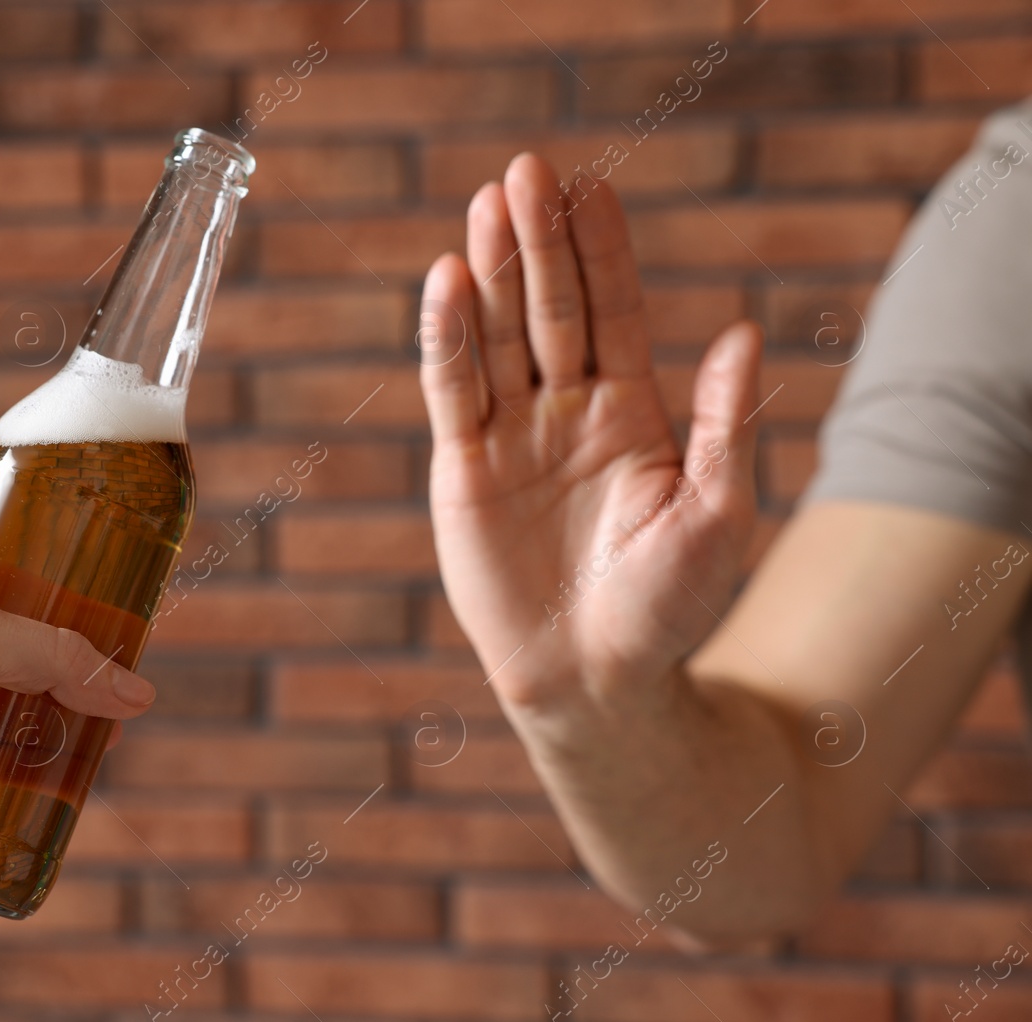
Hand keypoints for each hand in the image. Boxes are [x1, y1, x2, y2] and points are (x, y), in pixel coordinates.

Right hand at [418, 155, 761, 712]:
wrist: (596, 681)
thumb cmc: (669, 608)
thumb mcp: (719, 515)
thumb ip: (724, 425)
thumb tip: (742, 331)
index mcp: (630, 412)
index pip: (611, 312)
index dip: (601, 251)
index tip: (590, 188)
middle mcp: (567, 411)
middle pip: (548, 308)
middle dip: (539, 241)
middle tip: (526, 172)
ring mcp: (511, 437)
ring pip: (496, 337)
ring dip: (490, 271)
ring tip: (485, 205)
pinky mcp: (463, 471)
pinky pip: (453, 393)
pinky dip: (447, 339)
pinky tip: (446, 283)